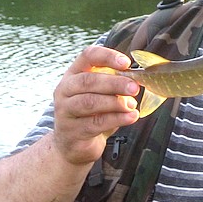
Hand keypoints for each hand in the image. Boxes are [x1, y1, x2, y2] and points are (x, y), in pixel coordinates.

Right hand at [52, 45, 139, 165]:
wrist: (73, 145)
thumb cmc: (91, 114)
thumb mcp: (101, 95)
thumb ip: (114, 85)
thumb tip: (137, 79)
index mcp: (74, 74)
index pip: (88, 56)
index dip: (108, 56)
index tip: (126, 63)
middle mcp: (65, 90)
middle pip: (88, 81)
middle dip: (114, 83)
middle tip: (134, 87)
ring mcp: (65, 111)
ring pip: (90, 102)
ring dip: (115, 102)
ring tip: (132, 105)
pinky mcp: (71, 131)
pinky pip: (96, 123)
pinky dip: (116, 119)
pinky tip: (130, 117)